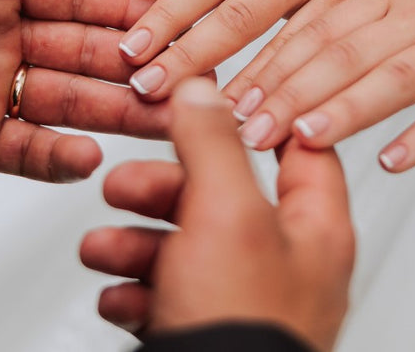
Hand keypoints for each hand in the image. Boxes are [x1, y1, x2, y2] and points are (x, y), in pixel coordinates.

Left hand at [0, 0, 166, 181]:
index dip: (124, 4)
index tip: (171, 12)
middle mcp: (6, 40)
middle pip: (89, 53)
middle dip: (139, 63)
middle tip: (188, 76)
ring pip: (73, 102)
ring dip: (119, 112)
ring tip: (164, 122)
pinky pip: (28, 153)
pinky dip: (59, 159)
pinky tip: (89, 160)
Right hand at [80, 78, 353, 350]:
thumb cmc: (242, 334)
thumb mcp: (226, 214)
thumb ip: (213, 143)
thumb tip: (204, 88)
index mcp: (312, 227)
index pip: (293, 146)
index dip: (247, 117)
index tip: (202, 100)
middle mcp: (285, 264)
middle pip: (220, 196)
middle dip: (161, 189)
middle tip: (123, 183)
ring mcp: (245, 303)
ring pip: (184, 248)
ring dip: (133, 242)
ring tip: (102, 247)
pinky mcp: (209, 336)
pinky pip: (166, 299)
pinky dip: (134, 292)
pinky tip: (116, 296)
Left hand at [233, 0, 414, 170]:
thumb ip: (362, 23)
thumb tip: (299, 65)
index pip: (314, 30)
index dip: (268, 66)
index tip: (226, 100)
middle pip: (342, 52)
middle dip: (288, 92)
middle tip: (243, 129)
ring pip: (394, 74)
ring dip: (345, 108)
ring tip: (301, 138)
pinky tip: (395, 160)